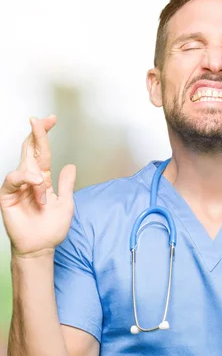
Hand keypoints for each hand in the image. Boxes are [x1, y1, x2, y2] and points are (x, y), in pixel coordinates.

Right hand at [0, 115, 76, 257]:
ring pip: (24, 165)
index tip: (51, 119)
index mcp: (42, 179)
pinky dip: (24, 179)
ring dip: (36, 173)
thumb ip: (66, 183)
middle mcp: (28, 180)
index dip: (44, 135)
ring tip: (43, 187)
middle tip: (40, 120)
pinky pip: (12, 180)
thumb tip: (70, 165)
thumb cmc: (52, 228)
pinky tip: (34, 183)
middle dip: (36, 134)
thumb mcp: (66, 202)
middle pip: (29, 151)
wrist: (41, 247)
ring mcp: (17, 187)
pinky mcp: (7, 196)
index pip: (42, 152)